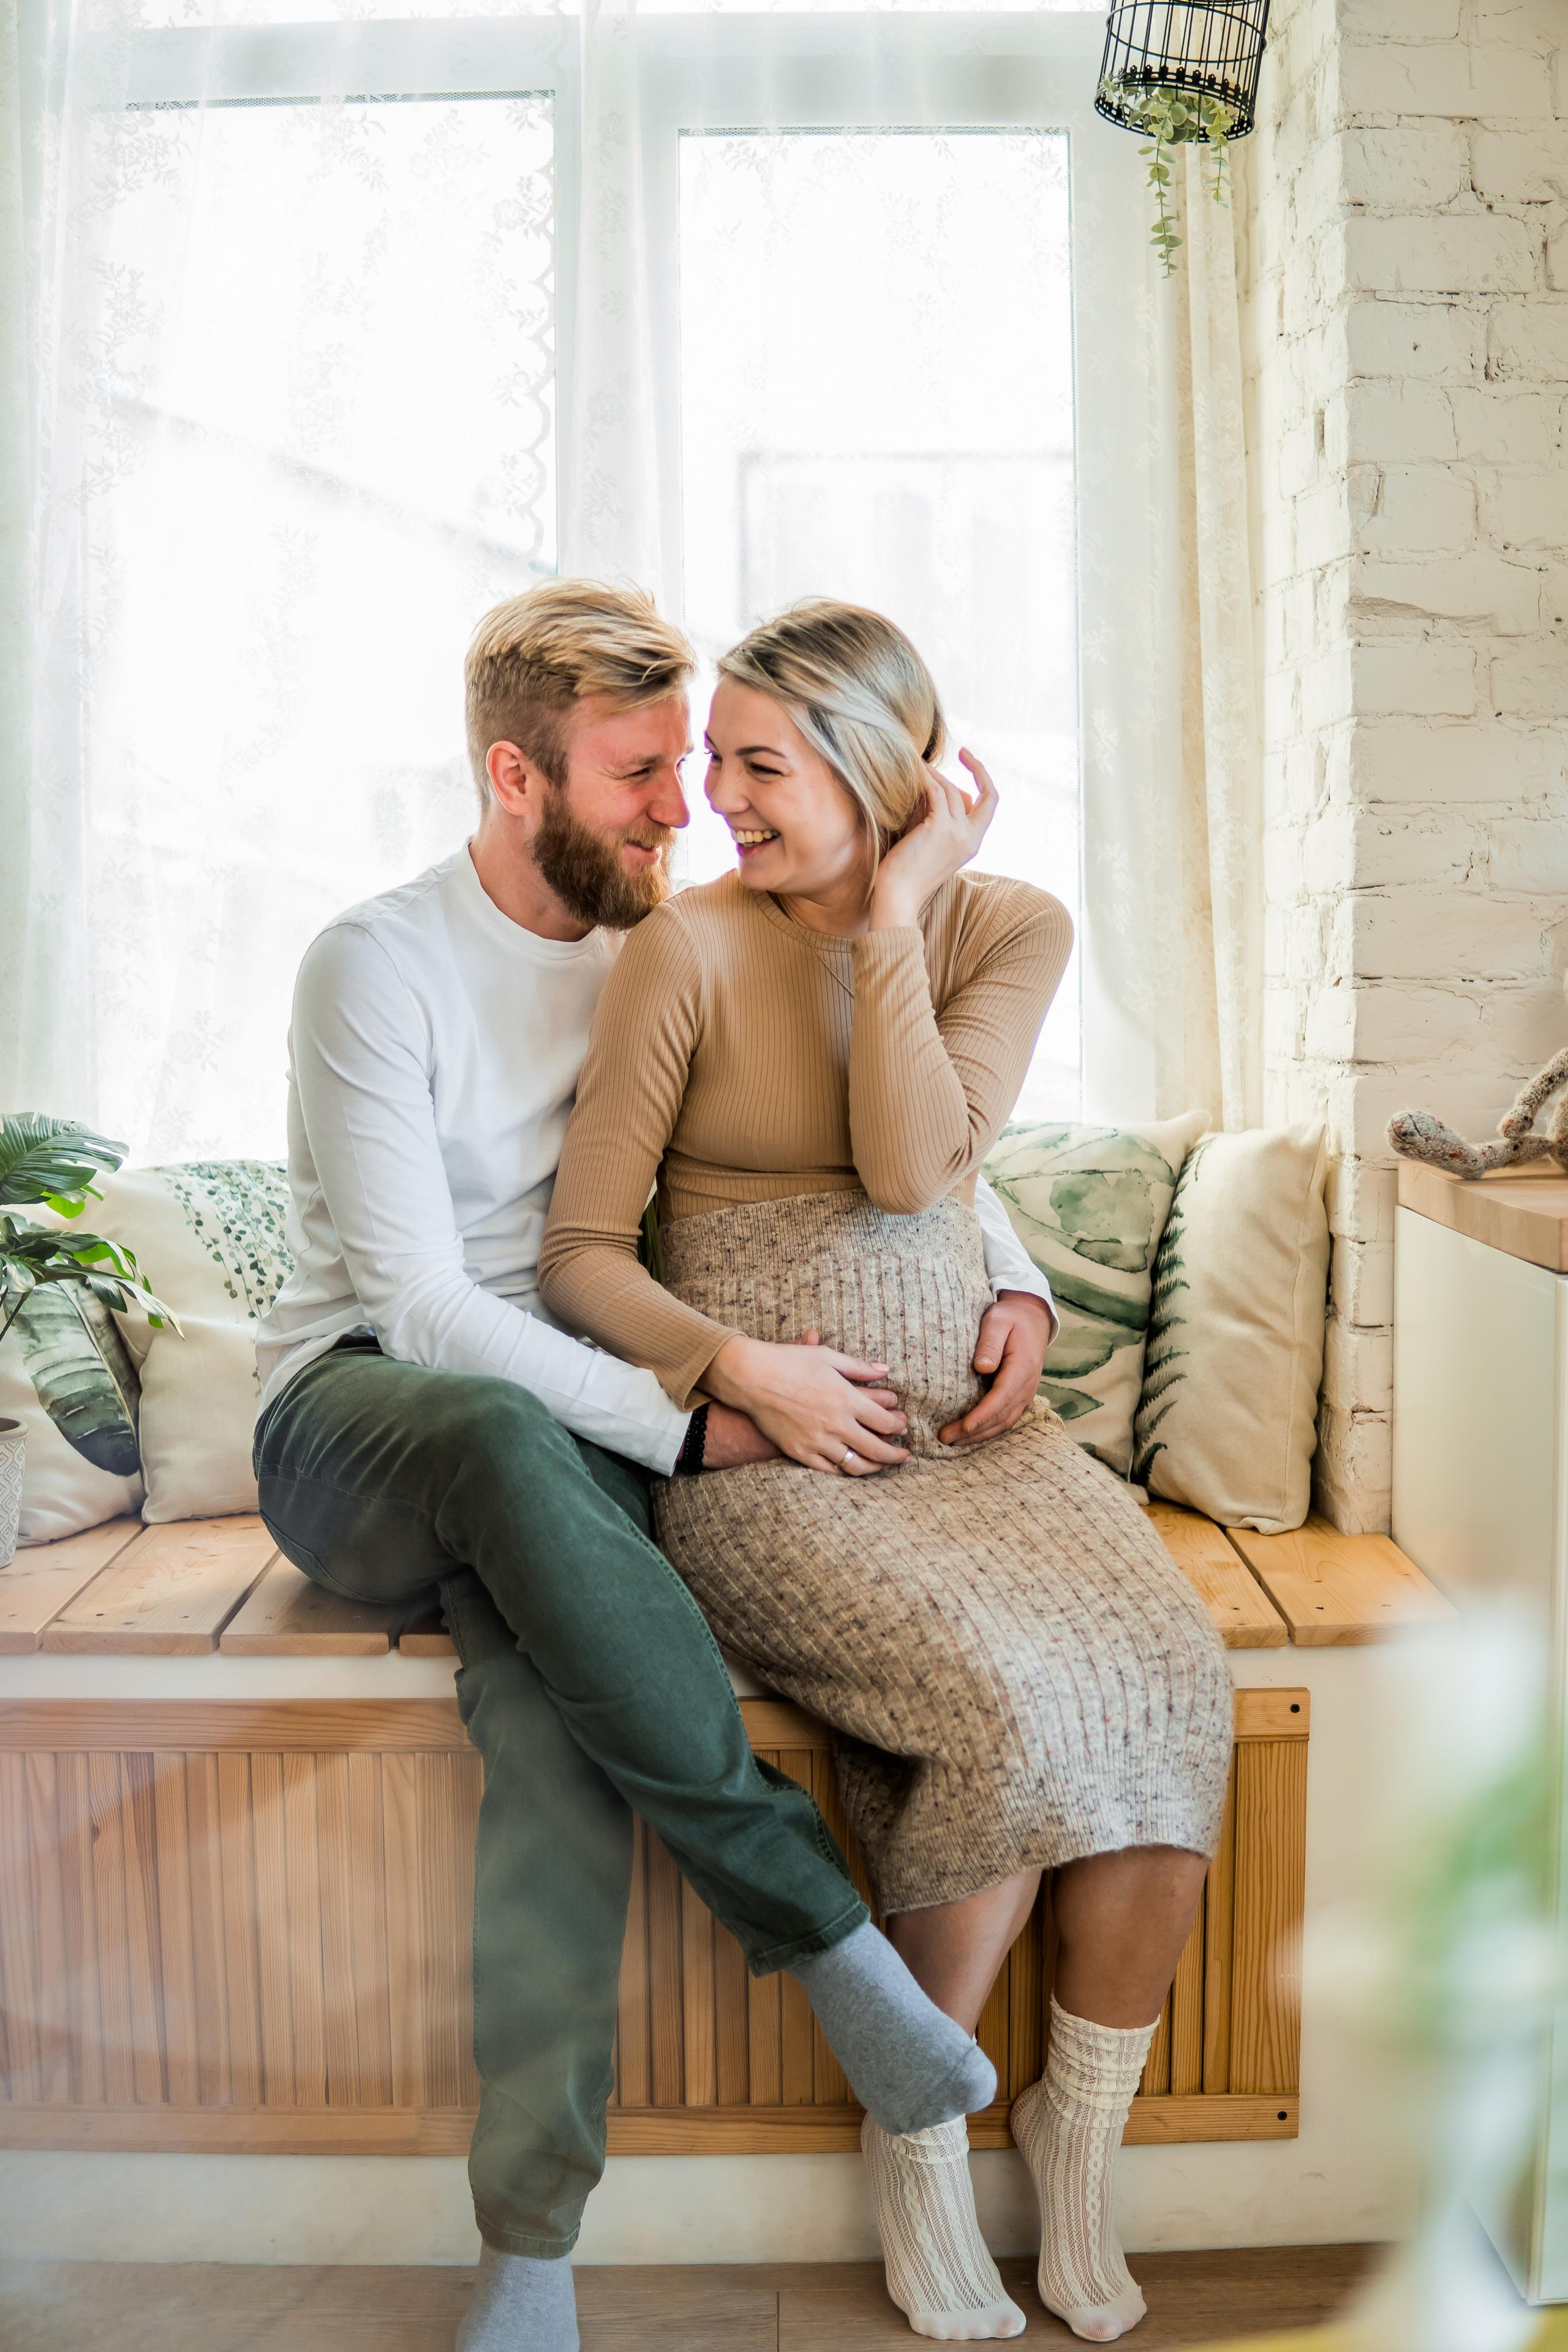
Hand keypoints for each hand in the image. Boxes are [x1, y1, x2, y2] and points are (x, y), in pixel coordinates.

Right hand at [705, 1331, 910, 1475]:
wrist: (751, 1377)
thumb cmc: (790, 1361)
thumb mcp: (828, 1357)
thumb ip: (858, 1367)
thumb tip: (884, 1370)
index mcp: (847, 1399)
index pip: (885, 1421)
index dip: (898, 1426)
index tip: (903, 1427)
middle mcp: (836, 1424)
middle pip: (877, 1448)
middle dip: (895, 1455)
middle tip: (904, 1456)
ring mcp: (818, 1441)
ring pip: (855, 1465)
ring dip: (874, 1467)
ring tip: (881, 1465)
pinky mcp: (799, 1452)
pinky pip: (828, 1469)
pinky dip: (843, 1471)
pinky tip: (850, 1468)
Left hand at [869, 749, 999, 931]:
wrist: (898, 897)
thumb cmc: (906, 874)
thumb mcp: (928, 842)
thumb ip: (934, 816)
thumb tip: (927, 787)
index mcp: (972, 844)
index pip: (989, 807)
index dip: (984, 782)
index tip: (971, 763)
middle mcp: (971, 838)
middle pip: (986, 795)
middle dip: (978, 769)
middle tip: (963, 752)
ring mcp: (958, 833)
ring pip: (953, 790)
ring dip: (936, 773)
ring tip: (919, 762)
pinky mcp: (940, 828)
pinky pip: (936, 792)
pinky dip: (925, 778)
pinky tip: (914, 770)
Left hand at [939, 1290, 1052, 1447]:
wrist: (1032, 1320)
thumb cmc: (1010, 1318)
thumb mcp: (998, 1320)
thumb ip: (990, 1342)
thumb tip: (981, 1368)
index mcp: (1022, 1367)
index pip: (1001, 1397)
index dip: (983, 1415)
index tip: (964, 1426)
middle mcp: (1027, 1385)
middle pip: (1000, 1416)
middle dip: (973, 1431)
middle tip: (945, 1438)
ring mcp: (1026, 1393)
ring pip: (1004, 1422)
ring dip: (980, 1435)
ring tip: (953, 1442)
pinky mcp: (1020, 1396)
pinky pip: (1006, 1418)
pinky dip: (988, 1430)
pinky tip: (970, 1435)